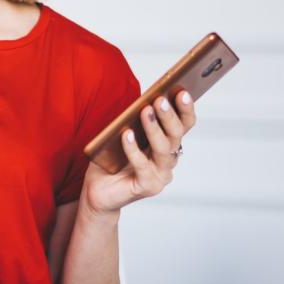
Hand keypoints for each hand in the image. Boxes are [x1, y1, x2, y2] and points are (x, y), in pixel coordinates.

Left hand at [80, 90, 196, 216]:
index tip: (182, 91)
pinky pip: (142, 165)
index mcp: (167, 144)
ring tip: (145, 111)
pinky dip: (134, 149)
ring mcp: (161, 175)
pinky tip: (126, 134)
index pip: (184, 125)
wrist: (98, 191)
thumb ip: (135, 121)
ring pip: (163, 149)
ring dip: (154, 128)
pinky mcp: (148, 187)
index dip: (185, 109)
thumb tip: (143, 101)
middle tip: (160, 99)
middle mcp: (168, 160)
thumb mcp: (123, 134)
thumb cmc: (111, 160)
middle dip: (169, 116)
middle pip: (176, 135)